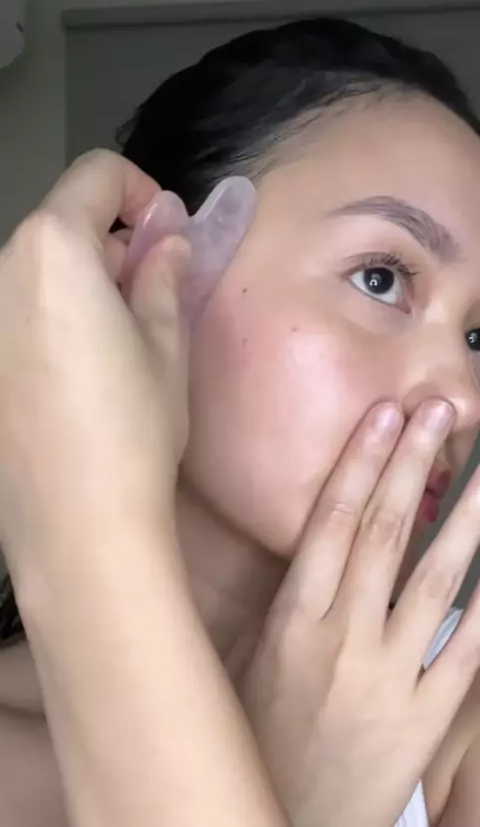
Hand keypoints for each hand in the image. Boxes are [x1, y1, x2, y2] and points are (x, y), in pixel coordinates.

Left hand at [0, 151, 285, 826]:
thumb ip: (164, 274)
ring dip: (84, 278)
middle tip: (155, 289)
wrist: (78, 524)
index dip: (142, 191)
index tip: (167, 233)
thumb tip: (167, 240)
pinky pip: (20, 312)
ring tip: (125, 335)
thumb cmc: (133, 427)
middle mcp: (2, 274)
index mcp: (52, 250)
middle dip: (112, 239)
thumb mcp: (166, 341)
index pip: (97, 176)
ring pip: (39, 268)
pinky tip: (87, 367)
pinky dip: (55, 313)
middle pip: (62, 221)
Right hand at [242, 400, 479, 826]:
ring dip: (465, 517)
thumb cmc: (262, 740)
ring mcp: (386, 675)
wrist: (287, 824)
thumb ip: (281, 602)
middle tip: (437, 411)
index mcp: (292, 620)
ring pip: (434, 579)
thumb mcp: (249, 664)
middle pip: (384, 533)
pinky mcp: (424, 717)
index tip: (383, 416)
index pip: (330, 522)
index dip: (360, 464)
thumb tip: (306, 544)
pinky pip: (466, 650)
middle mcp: (340, 636)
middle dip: (412, 464)